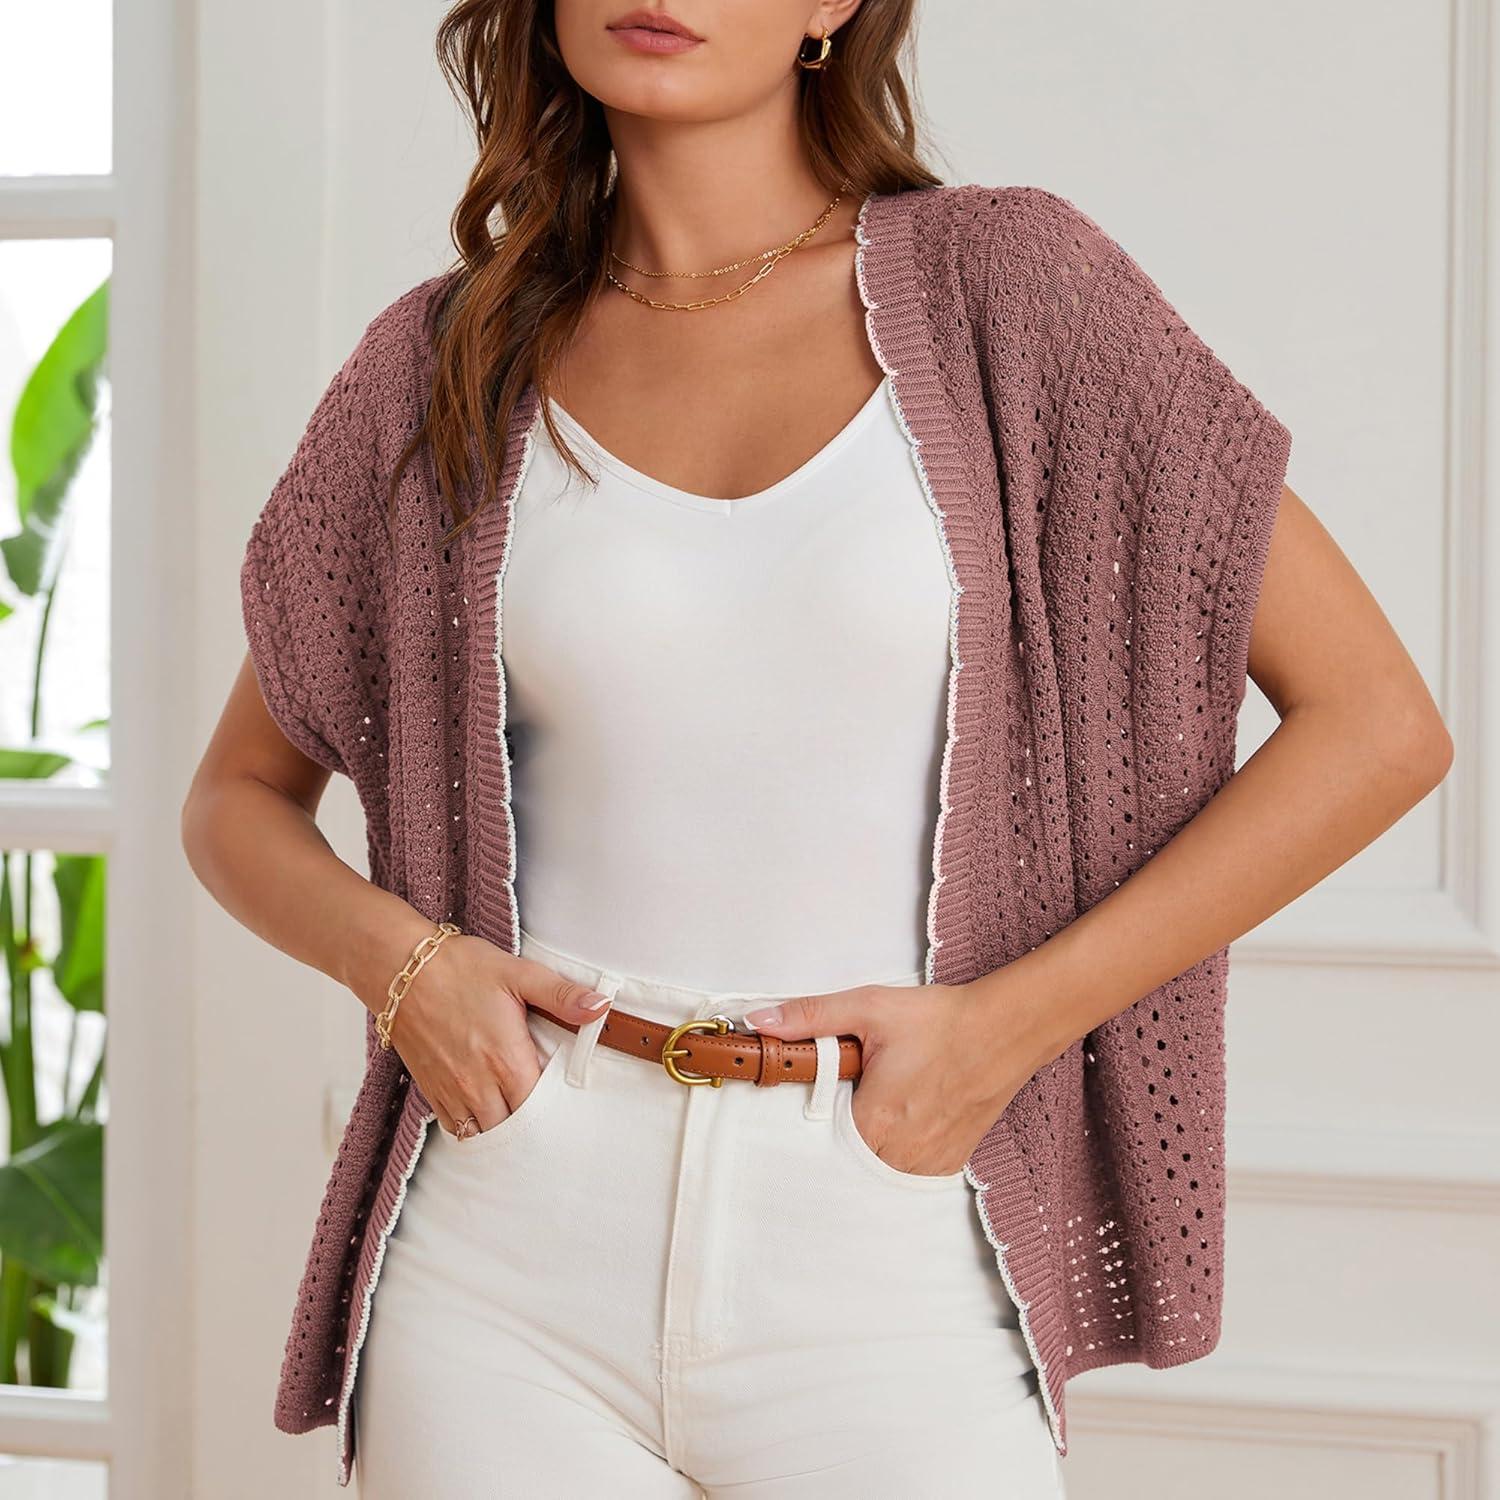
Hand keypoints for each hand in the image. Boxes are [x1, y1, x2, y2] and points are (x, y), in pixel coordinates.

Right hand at [372, 932, 614, 1138]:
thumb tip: (601, 1007)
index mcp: (507, 1059)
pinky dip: (474, 1126)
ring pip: (485, 1132)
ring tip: (517, 1111)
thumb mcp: (518, 973)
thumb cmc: (460, 968)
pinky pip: (456, 1128)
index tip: (566, 1098)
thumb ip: (562, 995)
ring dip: (503, 1126)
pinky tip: (486, 1110)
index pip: (541, 1107)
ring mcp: (452, 1091)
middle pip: (514, 1127)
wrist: (401, 969)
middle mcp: (479, 1084)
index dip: (556, 1107)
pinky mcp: (431, 1090)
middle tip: (545, 1106)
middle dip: (531, 1121)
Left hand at [742, 971, 1053, 1175]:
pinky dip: (896, 1152)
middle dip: (837, 1132)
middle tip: (850, 1096)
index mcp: (874, 1123)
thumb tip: (758, 1019)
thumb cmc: (939, 1020)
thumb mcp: (869, 1007)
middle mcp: (900, 1156)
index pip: (817, 1144)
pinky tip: (903, 1118)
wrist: (1005, 1029)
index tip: (813, 1101)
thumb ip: (809, 1017)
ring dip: (867, 1146)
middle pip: (845, 1159)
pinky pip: (906, 1172)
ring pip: (876, 1170)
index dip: (809, 1123)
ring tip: (880, 1104)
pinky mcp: (949, 1165)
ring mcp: (928, 1165)